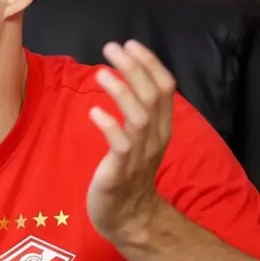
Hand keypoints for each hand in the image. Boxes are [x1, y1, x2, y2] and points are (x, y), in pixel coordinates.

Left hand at [86, 40, 176, 242]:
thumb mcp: (139, 138)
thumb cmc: (128, 171)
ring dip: (121, 91)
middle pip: (153, 95)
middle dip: (134, 67)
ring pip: (139, 116)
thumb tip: (123, 75)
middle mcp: (155, 137)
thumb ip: (136, 110)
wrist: (128, 216)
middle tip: (111, 47)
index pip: (166, 88)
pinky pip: (120, 144)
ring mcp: (139, 154)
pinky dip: (109, 124)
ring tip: (101, 72)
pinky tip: (93, 112)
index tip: (130, 43)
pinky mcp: (120, 170)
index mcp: (161, 127)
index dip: (150, 63)